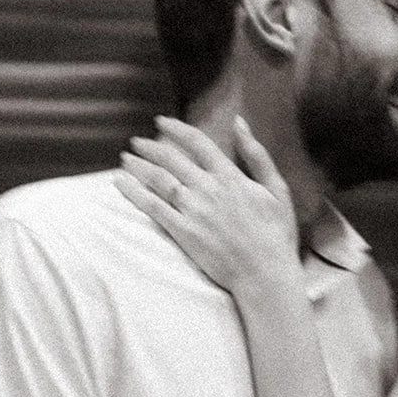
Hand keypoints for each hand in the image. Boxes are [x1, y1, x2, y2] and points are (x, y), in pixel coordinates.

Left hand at [114, 116, 297, 292]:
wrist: (266, 274)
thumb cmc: (276, 235)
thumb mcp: (277, 189)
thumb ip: (257, 154)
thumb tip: (239, 123)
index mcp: (231, 176)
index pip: (197, 142)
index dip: (176, 129)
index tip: (161, 122)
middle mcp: (209, 188)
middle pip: (171, 159)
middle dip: (150, 147)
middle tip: (135, 142)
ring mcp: (194, 210)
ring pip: (158, 179)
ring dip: (138, 166)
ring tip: (125, 159)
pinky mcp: (183, 232)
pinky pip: (153, 207)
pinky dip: (133, 192)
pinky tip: (120, 183)